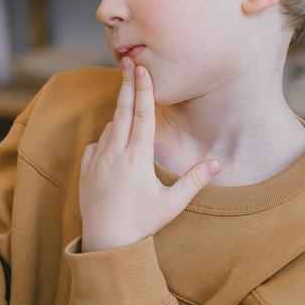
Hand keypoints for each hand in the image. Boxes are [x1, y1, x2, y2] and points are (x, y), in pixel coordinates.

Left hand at [78, 57, 220, 251]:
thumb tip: (218, 162)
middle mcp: (115, 153)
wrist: (105, 242)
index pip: (143, 115)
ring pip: (110, 126)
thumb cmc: (141, 224)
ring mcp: (98, 159)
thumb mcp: (172, 204)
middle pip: (122, 110)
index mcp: (137, 158)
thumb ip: (194, 180)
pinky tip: (115, 140)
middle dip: (127, 84)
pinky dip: (107, 136)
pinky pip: (97, 143)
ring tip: (128, 99)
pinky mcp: (86, 168)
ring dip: (119, 112)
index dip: (144, 89)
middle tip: (128, 61)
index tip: (143, 68)